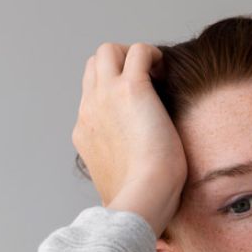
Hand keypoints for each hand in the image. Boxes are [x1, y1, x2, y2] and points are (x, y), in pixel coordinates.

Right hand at [72, 42, 187, 235]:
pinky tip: (166, 70)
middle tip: (148, 81)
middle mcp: (89, 110)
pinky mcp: (131, 89)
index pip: (90, 96)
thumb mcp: (119, 185)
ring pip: (108, 51)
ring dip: (131, 54)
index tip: (140, 104)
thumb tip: (137, 177)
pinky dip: (152, 54)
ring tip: (157, 73)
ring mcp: (106, 96)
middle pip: (93, 66)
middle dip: (118, 65)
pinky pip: (138, 50)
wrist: (142, 200)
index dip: (113, 91)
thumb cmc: (140, 201)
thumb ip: (121, 172)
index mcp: (85, 132)